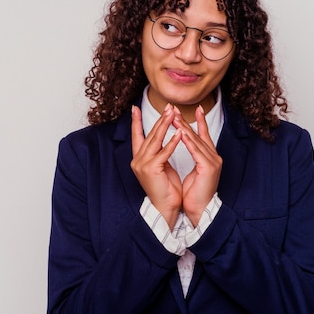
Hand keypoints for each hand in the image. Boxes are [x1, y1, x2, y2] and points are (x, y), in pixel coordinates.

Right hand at [131, 104, 182, 228]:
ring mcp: (142, 164)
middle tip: (168, 107)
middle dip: (160, 120)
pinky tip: (179, 134)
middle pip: (149, 135)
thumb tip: (161, 138)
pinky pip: (163, 152)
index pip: (136, 136)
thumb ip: (159, 152)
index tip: (134, 108)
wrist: (165, 206)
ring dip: (165, 126)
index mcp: (138, 158)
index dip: (135, 121)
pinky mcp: (151, 169)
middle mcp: (137, 160)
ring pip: (155, 140)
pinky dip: (172, 143)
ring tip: (173, 114)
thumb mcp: (160, 165)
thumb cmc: (165, 187)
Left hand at [172, 105, 222, 225]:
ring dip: (184, 129)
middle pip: (198, 135)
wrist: (200, 209)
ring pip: (197, 141)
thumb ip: (193, 156)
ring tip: (174, 118)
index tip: (195, 109)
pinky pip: (197, 152)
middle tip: (175, 110)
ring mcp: (213, 161)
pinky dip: (189, 143)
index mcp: (210, 157)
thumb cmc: (194, 192)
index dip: (199, 122)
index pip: (203, 135)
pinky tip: (181, 134)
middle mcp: (213, 156)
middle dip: (186, 122)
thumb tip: (186, 144)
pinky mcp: (209, 168)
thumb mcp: (193, 170)